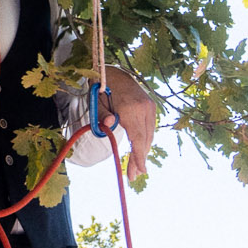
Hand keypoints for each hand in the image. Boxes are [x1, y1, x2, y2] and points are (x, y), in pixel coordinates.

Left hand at [98, 67, 156, 181]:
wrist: (114, 72)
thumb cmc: (101, 89)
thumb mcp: (96, 103)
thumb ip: (102, 116)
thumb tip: (109, 125)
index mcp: (130, 108)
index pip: (137, 138)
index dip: (139, 156)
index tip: (140, 171)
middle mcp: (144, 108)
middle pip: (144, 140)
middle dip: (140, 158)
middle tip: (134, 175)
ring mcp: (149, 106)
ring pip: (149, 135)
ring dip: (143, 151)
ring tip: (136, 167)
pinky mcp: (151, 106)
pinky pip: (149, 128)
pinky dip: (145, 140)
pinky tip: (139, 150)